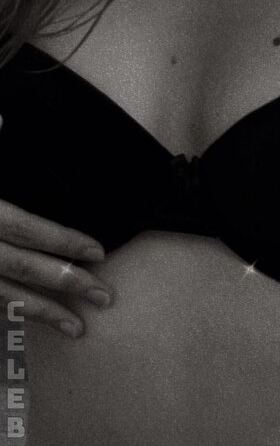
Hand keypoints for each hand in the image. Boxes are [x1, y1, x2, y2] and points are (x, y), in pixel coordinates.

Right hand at [0, 141, 112, 338]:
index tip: (97, 251)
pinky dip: (11, 314)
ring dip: (43, 314)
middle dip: (65, 283)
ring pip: (3, 296)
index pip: (23, 228)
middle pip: (22, 267)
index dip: (61, 240)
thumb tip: (2, 116)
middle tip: (104, 296)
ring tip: (78, 329)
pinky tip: (35, 322)